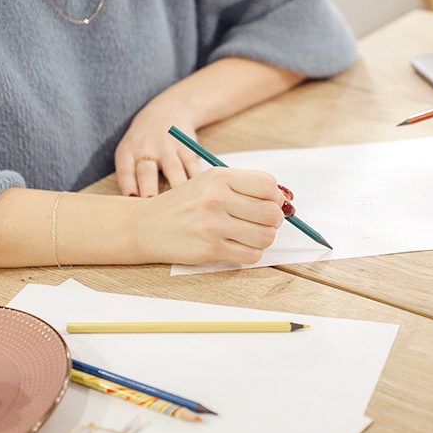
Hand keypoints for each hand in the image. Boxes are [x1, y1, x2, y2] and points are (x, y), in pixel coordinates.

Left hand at [114, 103, 204, 197]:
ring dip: (176, 187)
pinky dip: (198, 180)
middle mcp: (147, 148)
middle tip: (151, 201)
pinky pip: (193, 166)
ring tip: (181, 204)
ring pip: (174, 169)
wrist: (168, 110)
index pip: (125, 171)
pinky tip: (202, 192)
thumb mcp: (130, 151)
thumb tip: (137, 209)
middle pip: (147, 171)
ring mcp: (169, 147)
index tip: (131, 199)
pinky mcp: (187, 148)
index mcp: (128, 152)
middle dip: (149, 187)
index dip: (127, 185)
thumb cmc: (144, 142)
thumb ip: (132, 176)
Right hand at [137, 167, 287, 264]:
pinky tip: (238, 246)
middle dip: (274, 220)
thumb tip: (285, 199)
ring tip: (249, 235)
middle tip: (262, 222)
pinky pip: (251, 255)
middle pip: (271, 213)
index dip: (276, 197)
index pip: (268, 185)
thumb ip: (244, 187)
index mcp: (220, 177)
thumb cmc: (184, 204)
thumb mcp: (210, 182)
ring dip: (263, 238)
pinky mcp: (210, 249)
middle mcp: (217, 198)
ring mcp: (213, 225)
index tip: (271, 203)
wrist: (146, 225)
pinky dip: (251, 253)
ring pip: (265, 236)